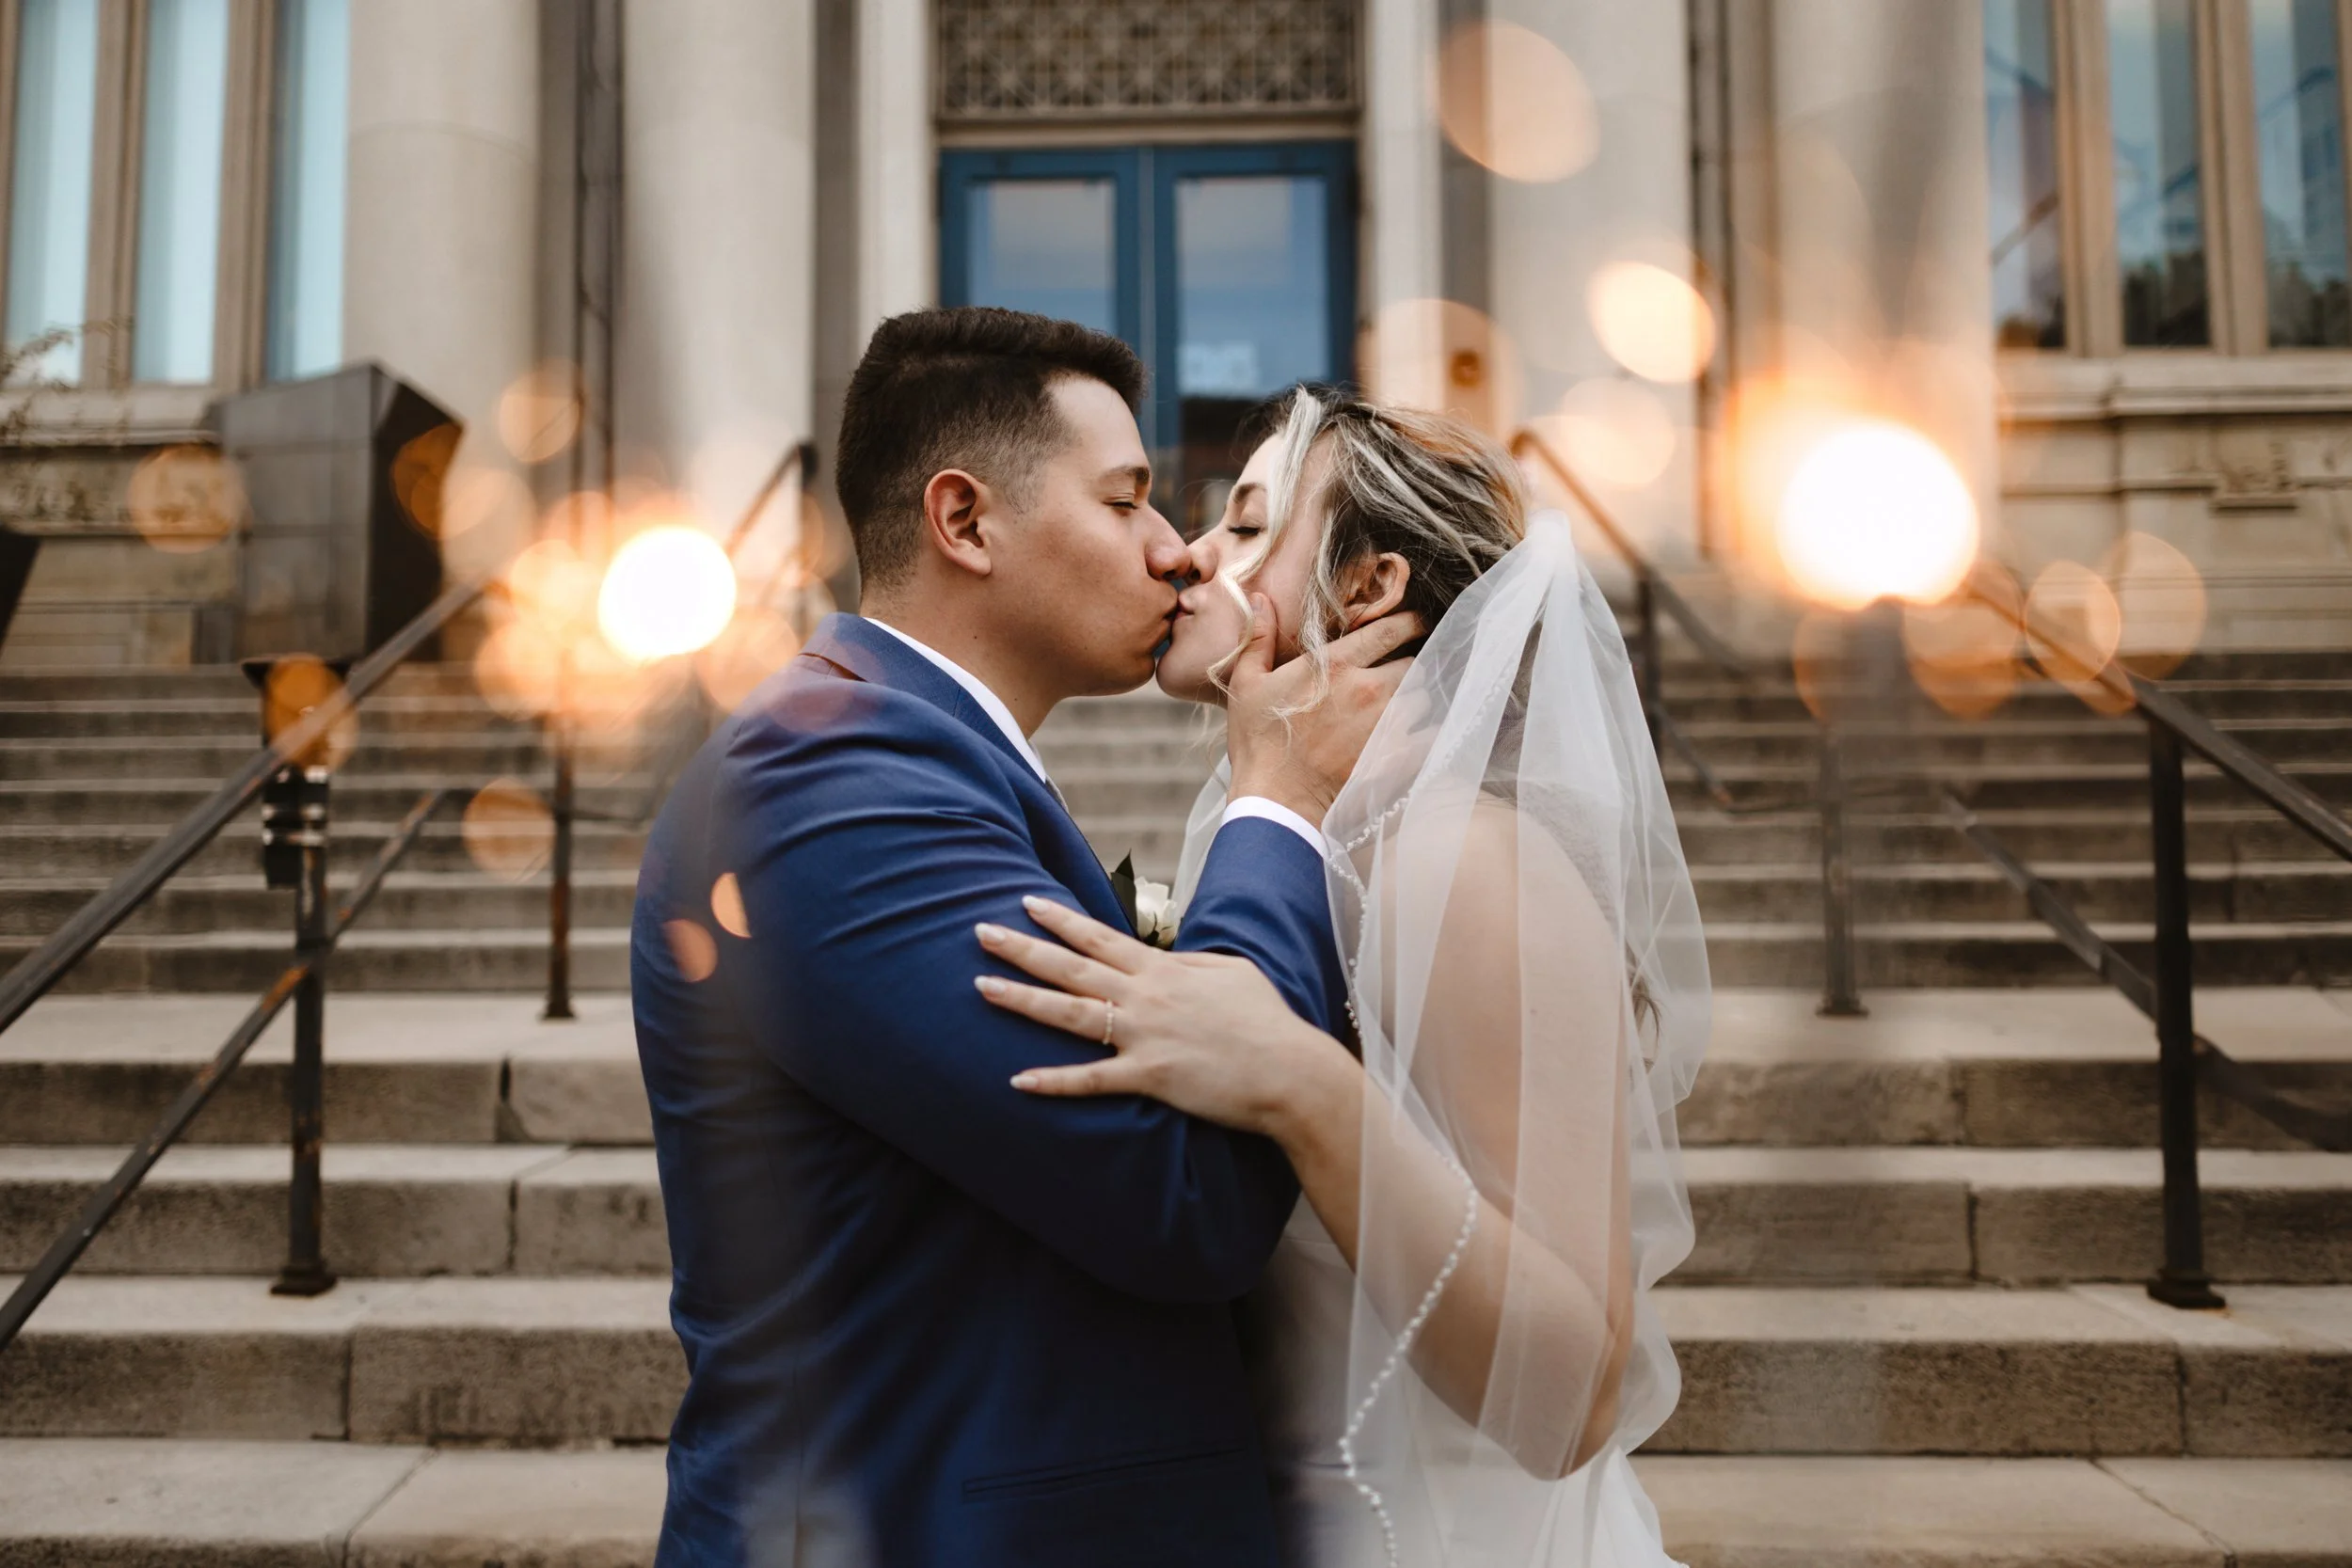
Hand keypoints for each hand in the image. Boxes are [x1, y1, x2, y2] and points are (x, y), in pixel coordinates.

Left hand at [975, 896, 1358, 1141]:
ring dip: (1022, 999)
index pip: (1100, 937)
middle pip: (1071, 967)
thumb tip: (1166, 957)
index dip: (1060, 919)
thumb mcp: (1230, 974)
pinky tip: (1017, 1079)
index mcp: (1164, 970)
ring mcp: (1145, 1036)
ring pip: (1070, 1014)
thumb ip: (1190, 963)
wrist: (1291, 1070)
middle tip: (979, 930)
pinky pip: (1092, 1080)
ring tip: (980, 987)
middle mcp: (1146, 997)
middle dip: (1022, 947)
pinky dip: (1054, 1080)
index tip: (1026, 901)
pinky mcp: (1150, 1077)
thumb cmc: (1266, 1021)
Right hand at [1225, 596, 1423, 826]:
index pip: (1392, 629)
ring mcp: (1388, 725)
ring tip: (1398, 712)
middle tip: (1394, 678)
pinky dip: (1423, 737)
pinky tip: (1408, 741)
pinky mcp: (1397, 758)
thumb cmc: (1258, 743)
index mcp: (1337, 665)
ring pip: (1423, 700)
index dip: (1409, 622)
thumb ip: (1259, 637)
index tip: (1414, 623)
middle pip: (1415, 664)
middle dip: (1408, 668)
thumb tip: (1260, 598)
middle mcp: (1371, 690)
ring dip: (1415, 703)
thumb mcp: (1247, 684)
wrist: (1276, 802)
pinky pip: (1428, 737)